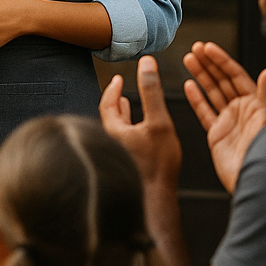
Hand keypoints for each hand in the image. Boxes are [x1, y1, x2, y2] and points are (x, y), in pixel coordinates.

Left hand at [99, 54, 181, 194]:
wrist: (156, 202)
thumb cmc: (158, 166)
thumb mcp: (159, 122)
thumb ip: (152, 92)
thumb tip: (145, 63)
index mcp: (113, 132)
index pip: (107, 104)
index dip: (112, 90)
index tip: (117, 79)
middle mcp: (110, 143)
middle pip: (109, 116)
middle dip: (116, 100)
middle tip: (120, 88)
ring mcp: (117, 154)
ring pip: (116, 129)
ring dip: (122, 114)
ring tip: (127, 103)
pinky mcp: (127, 165)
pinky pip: (124, 141)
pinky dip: (129, 130)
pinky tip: (139, 132)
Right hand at [183, 41, 265, 192]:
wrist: (255, 181)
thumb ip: (265, 95)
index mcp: (255, 103)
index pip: (235, 75)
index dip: (221, 60)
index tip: (208, 47)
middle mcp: (242, 110)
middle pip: (222, 80)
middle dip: (208, 63)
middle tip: (195, 48)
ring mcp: (229, 121)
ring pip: (212, 92)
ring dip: (200, 75)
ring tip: (188, 59)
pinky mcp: (217, 134)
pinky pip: (204, 112)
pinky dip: (196, 98)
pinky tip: (189, 86)